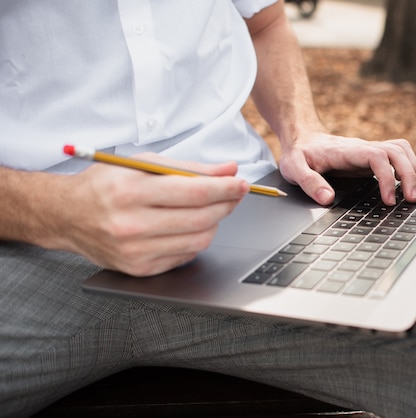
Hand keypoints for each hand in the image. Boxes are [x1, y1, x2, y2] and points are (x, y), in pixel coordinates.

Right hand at [57, 155, 247, 275]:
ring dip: (215, 222)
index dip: (226, 188)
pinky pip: (185, 255)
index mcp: (131, 192)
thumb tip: (228, 169)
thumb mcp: (143, 164)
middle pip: (201, 218)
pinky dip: (196, 238)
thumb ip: (189, 167)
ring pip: (199, 240)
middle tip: (234, 193)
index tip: (240, 182)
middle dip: (226, 204)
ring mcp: (135, 251)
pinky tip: (189, 225)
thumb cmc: (107, 184)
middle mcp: (131, 224)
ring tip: (212, 208)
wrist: (68, 215)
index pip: (195, 192)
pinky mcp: (139, 269)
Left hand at [278, 132, 415, 205]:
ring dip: (411, 170)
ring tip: (411, 194)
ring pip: (401, 150)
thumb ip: (309, 182)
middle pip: (396, 151)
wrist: (302, 138)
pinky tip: (404, 185)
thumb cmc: (300, 154)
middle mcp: (362, 148)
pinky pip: (397, 155)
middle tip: (411, 200)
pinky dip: (407, 167)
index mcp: (346, 151)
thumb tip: (327, 199)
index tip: (388, 199)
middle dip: (409, 175)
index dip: (387, 177)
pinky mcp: (371, 157)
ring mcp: (369, 151)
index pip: (377, 156)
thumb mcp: (293, 168)